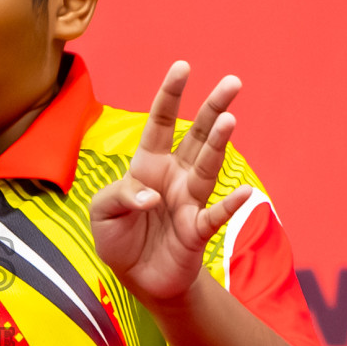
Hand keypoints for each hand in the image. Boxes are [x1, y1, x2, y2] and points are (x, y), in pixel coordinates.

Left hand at [90, 62, 253, 306]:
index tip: (183, 67)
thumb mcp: (102, 212)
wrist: (138, 278)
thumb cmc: (119, 238)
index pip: (160, 123)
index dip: (170, 96)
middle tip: (232, 81)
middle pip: (197, 136)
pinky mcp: (197, 230)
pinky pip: (215, 215)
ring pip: (208, 166)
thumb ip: (120, 196)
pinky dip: (229, 205)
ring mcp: (190, 201)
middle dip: (213, 108)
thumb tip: (152, 197)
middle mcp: (174, 176)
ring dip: (219, 144)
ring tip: (230, 120)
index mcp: (148, 165)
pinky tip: (244, 192)